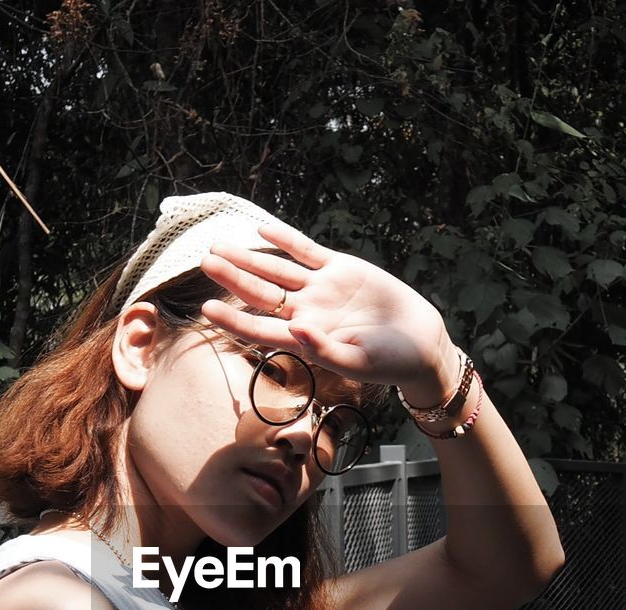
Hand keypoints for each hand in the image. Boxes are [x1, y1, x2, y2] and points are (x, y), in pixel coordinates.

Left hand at [198, 220, 455, 392]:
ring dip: (248, 258)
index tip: (206, 309)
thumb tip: (295, 329)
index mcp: (305, 339)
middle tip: (205, 262)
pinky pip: (306, 250)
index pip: (260, 329)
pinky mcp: (340, 270)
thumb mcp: (356, 362)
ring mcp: (321, 289)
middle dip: (233, 278)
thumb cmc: (388, 363)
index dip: (233, 319)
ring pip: (277, 269)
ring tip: (219, 247)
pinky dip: (284, 239)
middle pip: (261, 293)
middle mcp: (307, 312)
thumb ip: (324, 350)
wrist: (419, 343)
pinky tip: (260, 230)